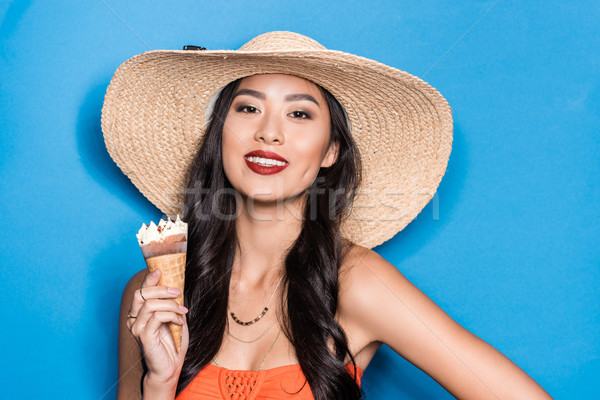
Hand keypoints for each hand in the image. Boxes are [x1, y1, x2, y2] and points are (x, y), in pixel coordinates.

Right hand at [126, 269, 188, 384]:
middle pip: (142, 294)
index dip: (149, 279)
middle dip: (162, 289)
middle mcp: (133, 319)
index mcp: (138, 313)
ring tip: (182, 311)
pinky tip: (180, 321)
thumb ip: (170, 302)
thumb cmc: (172, 342)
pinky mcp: (143, 336)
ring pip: (150, 304)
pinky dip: (171, 315)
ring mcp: (136, 328)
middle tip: (178, 292)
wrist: (170, 366)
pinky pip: (157, 317)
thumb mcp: (173, 316)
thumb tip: (175, 285)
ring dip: (170, 304)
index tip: (160, 270)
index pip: (141, 291)